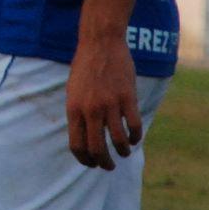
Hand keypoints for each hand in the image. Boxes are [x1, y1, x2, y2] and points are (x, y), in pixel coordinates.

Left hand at [65, 37, 140, 170]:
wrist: (100, 42)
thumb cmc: (85, 67)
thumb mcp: (73, 91)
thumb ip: (78, 114)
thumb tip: (84, 138)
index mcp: (74, 109)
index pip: (77, 146)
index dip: (85, 160)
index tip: (92, 164)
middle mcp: (90, 110)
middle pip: (97, 149)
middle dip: (104, 163)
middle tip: (109, 166)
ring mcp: (109, 104)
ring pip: (118, 141)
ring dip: (123, 152)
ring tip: (124, 152)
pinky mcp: (127, 97)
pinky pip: (134, 126)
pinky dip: (136, 137)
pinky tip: (135, 137)